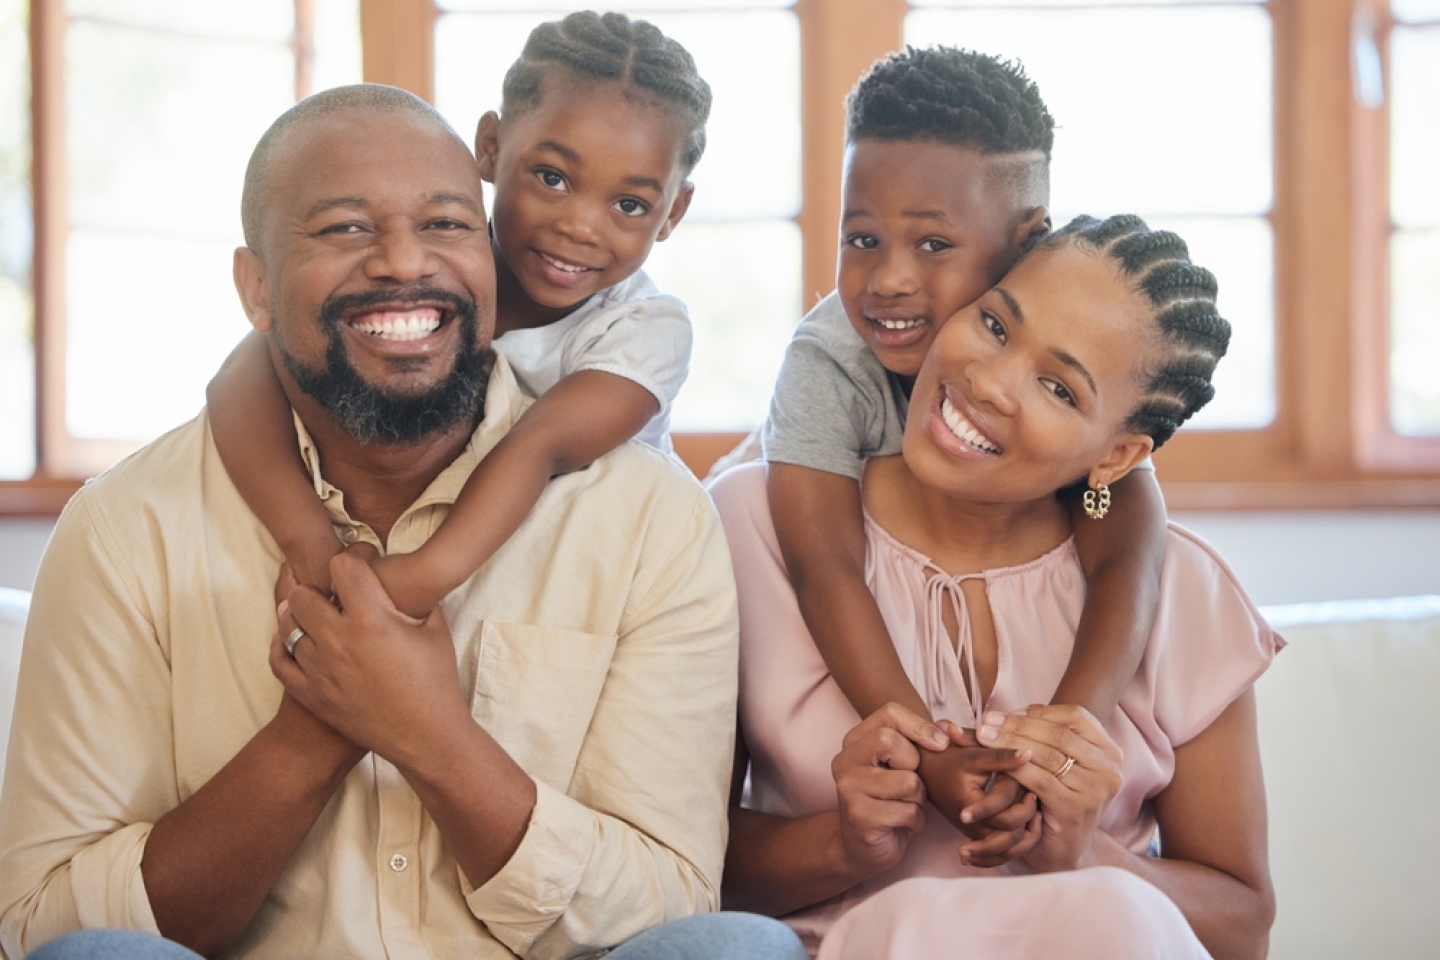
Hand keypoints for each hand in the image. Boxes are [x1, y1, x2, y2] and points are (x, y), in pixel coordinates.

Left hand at [270, 550, 468, 768]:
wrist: (425, 737)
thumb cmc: (435, 684)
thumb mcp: (436, 630)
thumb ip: (416, 598)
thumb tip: (403, 577)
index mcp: (373, 621)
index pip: (343, 567)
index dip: (354, 558)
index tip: (364, 562)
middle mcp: (340, 642)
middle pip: (304, 594)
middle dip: (320, 586)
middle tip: (335, 590)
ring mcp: (320, 670)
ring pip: (287, 625)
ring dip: (300, 614)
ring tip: (315, 612)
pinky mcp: (311, 694)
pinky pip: (279, 660)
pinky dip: (282, 645)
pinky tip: (294, 638)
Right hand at [831, 703, 945, 877]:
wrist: (865, 847)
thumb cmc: (891, 800)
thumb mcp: (902, 765)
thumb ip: (920, 742)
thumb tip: (949, 729)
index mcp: (854, 741)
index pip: (889, 713)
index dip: (919, 726)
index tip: (939, 744)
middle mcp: (845, 761)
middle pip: (892, 742)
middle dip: (916, 767)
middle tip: (909, 784)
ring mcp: (849, 790)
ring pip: (908, 782)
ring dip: (919, 799)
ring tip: (906, 806)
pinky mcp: (860, 817)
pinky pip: (908, 812)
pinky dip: (916, 821)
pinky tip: (903, 824)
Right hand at [920, 721, 1038, 867]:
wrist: (926, 767)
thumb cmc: (948, 758)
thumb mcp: (974, 754)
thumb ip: (1001, 757)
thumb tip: (1029, 754)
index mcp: (971, 806)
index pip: (1005, 820)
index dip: (1024, 809)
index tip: (1030, 791)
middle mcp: (972, 824)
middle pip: (1008, 840)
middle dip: (1027, 823)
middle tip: (1033, 801)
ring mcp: (973, 830)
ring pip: (1004, 850)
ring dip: (1023, 839)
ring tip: (1034, 817)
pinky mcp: (975, 831)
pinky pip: (996, 851)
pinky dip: (1012, 848)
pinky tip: (1025, 829)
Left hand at [976, 704, 1123, 873]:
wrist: (1060, 850)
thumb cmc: (1052, 800)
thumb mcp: (1053, 763)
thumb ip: (1039, 735)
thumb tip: (1006, 712)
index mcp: (1109, 751)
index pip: (1075, 716)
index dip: (1038, 711)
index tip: (1005, 713)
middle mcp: (1109, 769)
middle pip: (1059, 733)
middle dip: (1017, 725)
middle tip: (985, 721)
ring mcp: (1096, 789)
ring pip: (1048, 754)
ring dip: (1010, 742)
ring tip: (982, 736)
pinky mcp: (1076, 807)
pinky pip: (1040, 778)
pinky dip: (1015, 768)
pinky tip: (995, 763)